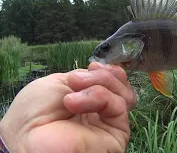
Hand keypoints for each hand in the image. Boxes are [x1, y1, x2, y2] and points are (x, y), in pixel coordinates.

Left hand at [0, 63, 136, 152]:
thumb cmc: (33, 113)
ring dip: (100, 82)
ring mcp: (109, 123)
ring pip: (123, 94)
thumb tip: (97, 74)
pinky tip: (76, 101)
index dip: (108, 70)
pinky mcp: (116, 134)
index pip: (114, 82)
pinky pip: (118, 106)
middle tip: (78, 79)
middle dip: (104, 74)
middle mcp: (102, 111)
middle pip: (122, 86)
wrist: (25, 138)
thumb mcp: (58, 82)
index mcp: (90, 99)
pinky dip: (99, 95)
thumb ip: (84, 77)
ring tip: (75, 86)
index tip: (93, 65)